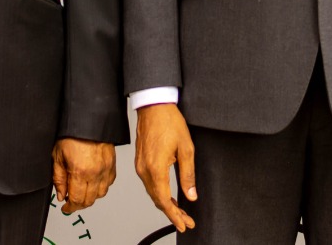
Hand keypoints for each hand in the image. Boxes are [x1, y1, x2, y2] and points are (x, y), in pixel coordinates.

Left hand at [52, 137, 115, 213]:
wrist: (88, 121)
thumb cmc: (72, 134)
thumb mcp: (57, 156)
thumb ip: (58, 178)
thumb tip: (61, 194)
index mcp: (80, 172)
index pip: (76, 200)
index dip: (70, 207)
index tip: (66, 208)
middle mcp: (95, 173)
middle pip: (89, 200)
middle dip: (79, 205)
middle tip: (71, 201)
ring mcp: (106, 169)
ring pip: (101, 194)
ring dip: (91, 197)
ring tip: (82, 192)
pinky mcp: (112, 165)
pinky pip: (109, 183)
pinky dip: (101, 187)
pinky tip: (93, 183)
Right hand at [133, 103, 196, 232]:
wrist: (153, 106)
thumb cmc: (169, 122)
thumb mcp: (186, 148)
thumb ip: (188, 175)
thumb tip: (191, 195)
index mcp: (156, 168)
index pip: (164, 201)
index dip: (175, 216)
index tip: (184, 225)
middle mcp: (144, 170)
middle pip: (157, 200)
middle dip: (172, 213)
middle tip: (187, 221)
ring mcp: (140, 166)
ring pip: (152, 193)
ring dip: (166, 204)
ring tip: (180, 212)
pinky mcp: (140, 162)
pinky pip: (149, 184)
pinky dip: (159, 193)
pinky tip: (168, 196)